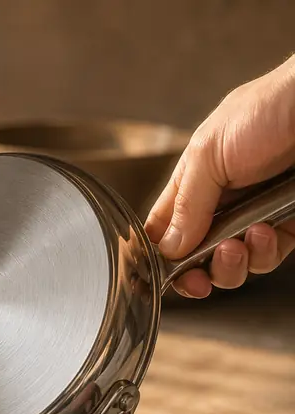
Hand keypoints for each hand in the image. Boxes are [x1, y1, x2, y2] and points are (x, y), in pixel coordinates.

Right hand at [145, 54, 294, 297]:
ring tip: (239, 244)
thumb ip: (186, 205)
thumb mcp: (208, 154)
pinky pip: (270, 254)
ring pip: (234, 263)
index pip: (163, 230)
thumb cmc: (267, 108)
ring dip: (233, 264)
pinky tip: (267, 231)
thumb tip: (168, 249)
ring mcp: (254, 214)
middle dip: (197, 272)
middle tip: (199, 277)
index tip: (160, 277)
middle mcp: (220, 202)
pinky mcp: (286, 221)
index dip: (159, 256)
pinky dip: (266, 251)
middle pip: (196, 256)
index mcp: (191, 182)